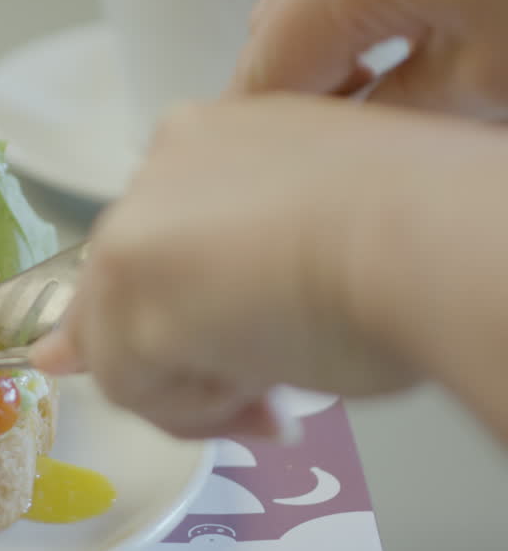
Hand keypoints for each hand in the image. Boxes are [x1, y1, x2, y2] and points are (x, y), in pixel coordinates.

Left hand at [30, 95, 437, 439]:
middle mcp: (152, 171)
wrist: (428, 241)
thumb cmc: (412, 234)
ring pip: (121, 343)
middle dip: (193, 347)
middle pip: (131, 288)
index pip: (162, 240)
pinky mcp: (123, 287)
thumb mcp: (313, 226)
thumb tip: (141, 325)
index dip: (198, 307)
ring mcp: (129, 227)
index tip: (245, 343)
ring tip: (276, 394)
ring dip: (196, 387)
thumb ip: (236, 256)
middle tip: (273, 377)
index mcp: (205, 137)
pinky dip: (195, 413)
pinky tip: (263, 399)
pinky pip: (129, 385)